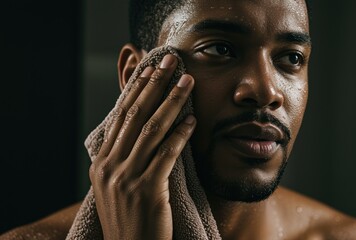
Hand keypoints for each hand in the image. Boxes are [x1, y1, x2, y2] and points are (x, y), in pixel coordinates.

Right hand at [89, 54, 195, 239]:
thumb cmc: (129, 218)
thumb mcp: (116, 187)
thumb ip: (124, 159)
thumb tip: (143, 129)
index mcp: (101, 162)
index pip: (121, 116)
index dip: (136, 89)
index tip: (150, 68)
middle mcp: (109, 165)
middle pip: (135, 114)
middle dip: (155, 84)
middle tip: (171, 62)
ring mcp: (126, 177)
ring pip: (152, 129)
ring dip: (172, 102)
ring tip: (187, 82)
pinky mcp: (146, 189)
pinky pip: (166, 154)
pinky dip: (180, 134)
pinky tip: (192, 121)